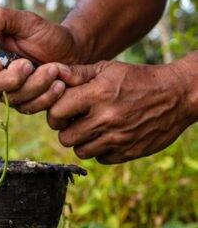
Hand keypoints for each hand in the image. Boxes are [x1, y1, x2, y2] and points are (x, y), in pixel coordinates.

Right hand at [0, 7, 77, 111]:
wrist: (73, 53)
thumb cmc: (47, 34)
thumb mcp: (28, 20)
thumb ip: (2, 18)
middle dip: (9, 79)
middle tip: (29, 65)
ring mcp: (5, 89)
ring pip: (7, 98)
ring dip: (34, 85)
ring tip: (54, 69)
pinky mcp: (21, 102)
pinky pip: (26, 108)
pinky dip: (45, 96)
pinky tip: (58, 84)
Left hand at [49, 61, 195, 163]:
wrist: (176, 95)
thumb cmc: (137, 78)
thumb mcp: (107, 68)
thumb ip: (77, 73)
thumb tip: (51, 72)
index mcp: (97, 95)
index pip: (56, 112)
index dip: (54, 110)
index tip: (61, 107)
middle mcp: (106, 119)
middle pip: (64, 136)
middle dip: (65, 128)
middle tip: (73, 119)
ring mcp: (118, 138)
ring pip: (80, 151)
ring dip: (80, 140)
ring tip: (89, 127)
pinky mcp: (129, 152)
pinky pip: (100, 159)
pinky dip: (98, 150)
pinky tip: (105, 135)